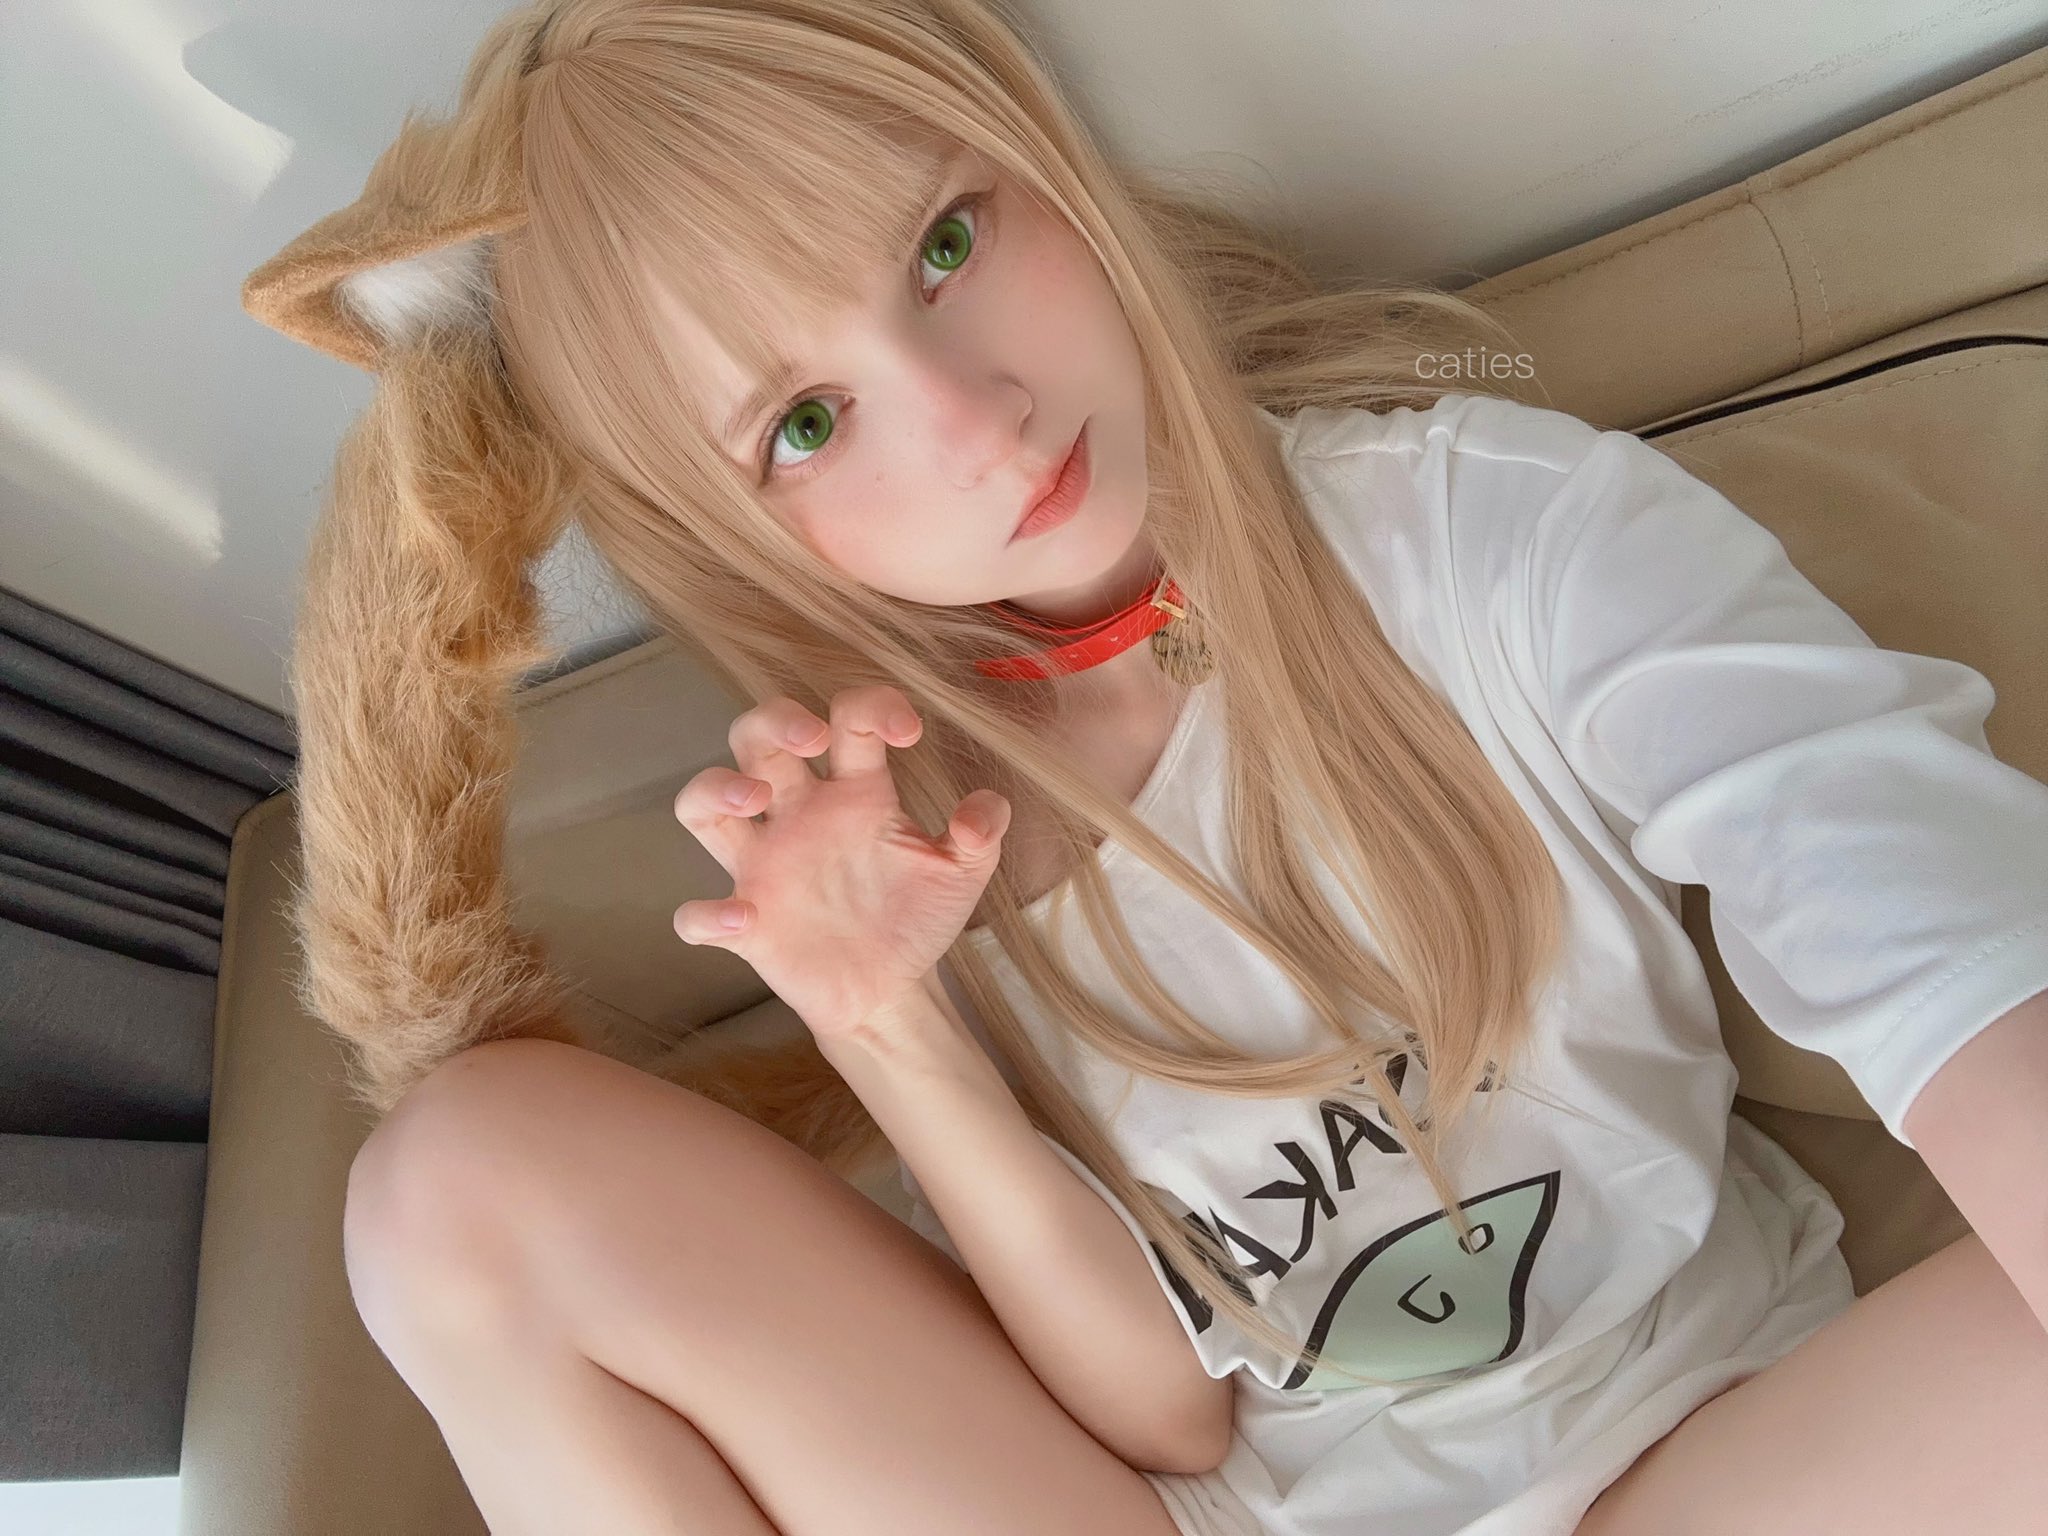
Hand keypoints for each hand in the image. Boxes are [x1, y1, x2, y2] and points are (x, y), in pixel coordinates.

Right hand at [671, 685, 1011, 1042]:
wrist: (892, 990)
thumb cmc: (916, 917)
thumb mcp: (962, 872)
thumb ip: (983, 832)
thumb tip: (980, 812)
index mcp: (855, 793)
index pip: (848, 720)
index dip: (873, 706)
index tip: (908, 733)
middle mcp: (799, 816)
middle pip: (756, 737)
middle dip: (774, 719)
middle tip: (811, 739)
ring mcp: (764, 867)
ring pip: (702, 804)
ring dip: (715, 788)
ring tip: (755, 799)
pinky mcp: (745, 925)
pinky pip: (697, 914)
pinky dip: (706, 914)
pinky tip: (744, 918)